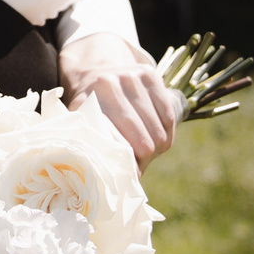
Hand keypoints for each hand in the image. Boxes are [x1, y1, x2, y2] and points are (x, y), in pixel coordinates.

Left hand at [59, 31, 176, 164]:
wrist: (92, 72)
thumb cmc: (90, 111)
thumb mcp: (85, 128)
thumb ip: (99, 150)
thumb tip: (128, 180)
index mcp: (88, 104)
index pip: (117, 145)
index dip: (127, 165)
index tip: (130, 175)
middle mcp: (108, 86)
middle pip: (143, 143)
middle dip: (144, 160)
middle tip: (139, 166)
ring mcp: (130, 77)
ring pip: (158, 132)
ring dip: (157, 149)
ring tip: (148, 153)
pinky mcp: (148, 73)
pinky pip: (168, 115)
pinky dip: (167, 133)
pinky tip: (159, 139)